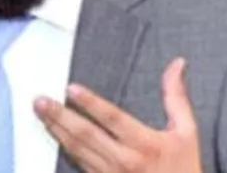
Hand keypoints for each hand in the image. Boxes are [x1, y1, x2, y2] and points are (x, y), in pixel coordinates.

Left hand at [33, 57, 201, 172]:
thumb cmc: (184, 169)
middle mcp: (125, 161)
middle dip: (60, 116)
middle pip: (86, 135)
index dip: (91, 103)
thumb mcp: (186, 132)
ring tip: (41, 113)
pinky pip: (79, 165)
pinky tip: (55, 135)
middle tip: (40, 101)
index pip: (113, 119)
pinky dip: (64, 149)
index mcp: (145, 144)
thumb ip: (176, 97)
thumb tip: (177, 65)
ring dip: (57, 131)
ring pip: (77, 151)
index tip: (71, 89)